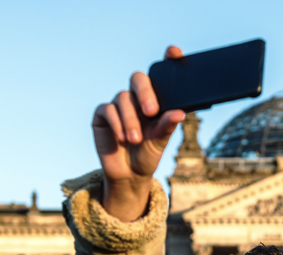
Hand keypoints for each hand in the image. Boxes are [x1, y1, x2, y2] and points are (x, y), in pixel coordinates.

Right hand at [91, 45, 185, 221]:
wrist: (128, 174)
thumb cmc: (148, 154)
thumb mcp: (160, 142)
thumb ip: (167, 126)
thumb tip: (180, 113)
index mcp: (156, 99)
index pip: (162, 74)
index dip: (169, 59)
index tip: (175, 52)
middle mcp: (137, 96)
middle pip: (138, 78)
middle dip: (145, 93)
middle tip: (151, 111)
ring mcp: (119, 103)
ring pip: (123, 98)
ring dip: (130, 120)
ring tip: (135, 139)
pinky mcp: (103, 113)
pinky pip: (108, 109)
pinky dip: (117, 123)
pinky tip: (122, 137)